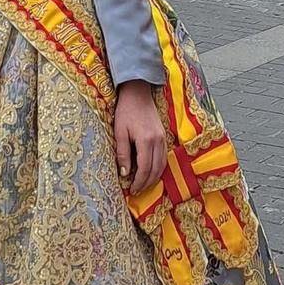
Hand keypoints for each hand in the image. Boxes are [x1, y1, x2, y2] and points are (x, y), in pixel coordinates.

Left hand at [113, 81, 167, 195]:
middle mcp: (158, 141)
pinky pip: (164, 156)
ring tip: (144, 185)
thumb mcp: (120, 132)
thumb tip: (124, 173)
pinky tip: (151, 172)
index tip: (132, 190)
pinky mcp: (164, 136)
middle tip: (137, 191)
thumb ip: (123, 153)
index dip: (139, 181)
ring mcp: (163, 138)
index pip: (145, 168)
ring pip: (162, 164)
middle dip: (147, 183)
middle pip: (156, 169)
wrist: (138, 93)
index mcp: (146, 140)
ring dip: (154, 177)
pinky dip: (159, 167)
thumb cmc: (126, 111)